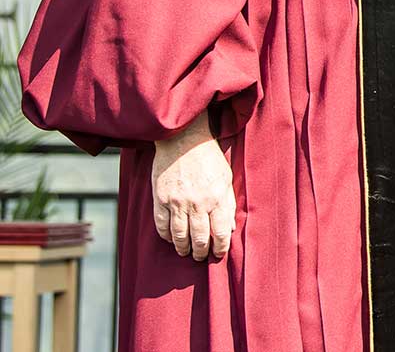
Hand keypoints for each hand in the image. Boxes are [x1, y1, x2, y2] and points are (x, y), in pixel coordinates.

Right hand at [151, 112, 235, 261]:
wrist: (183, 140)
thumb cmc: (209, 159)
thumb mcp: (226, 178)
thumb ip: (229, 203)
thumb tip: (230, 227)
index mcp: (216, 197)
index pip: (221, 231)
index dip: (220, 246)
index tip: (219, 253)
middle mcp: (197, 202)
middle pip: (199, 237)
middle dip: (201, 252)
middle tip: (201, 257)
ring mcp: (176, 202)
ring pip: (179, 235)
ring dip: (183, 247)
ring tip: (186, 252)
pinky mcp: (160, 198)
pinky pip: (161, 225)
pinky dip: (166, 236)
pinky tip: (170, 239)